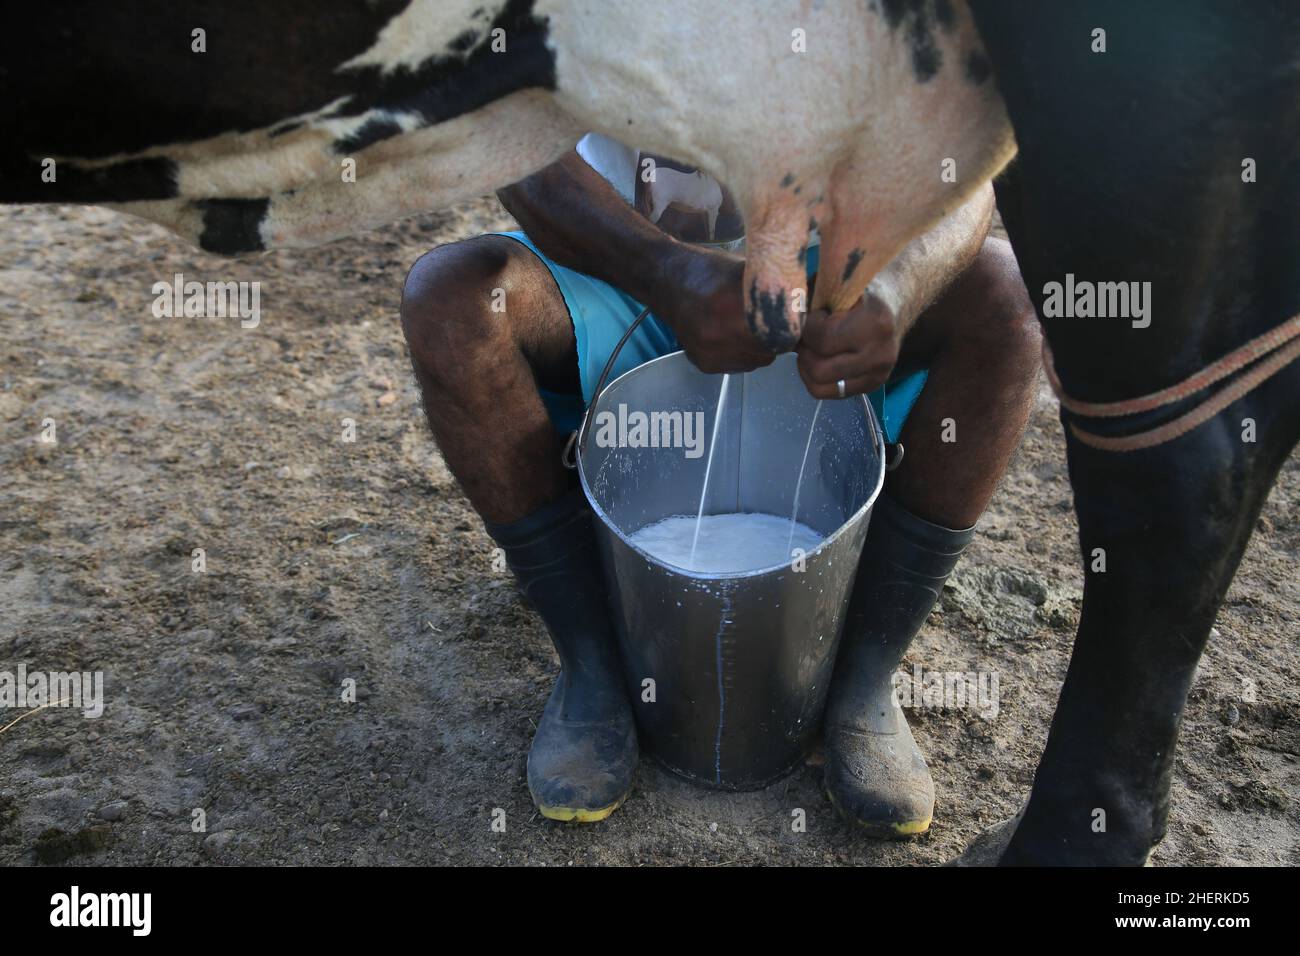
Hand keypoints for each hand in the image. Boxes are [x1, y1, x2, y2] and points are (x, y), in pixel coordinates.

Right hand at [648, 245, 777, 373]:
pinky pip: (739, 365)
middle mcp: (720, 337)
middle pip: (771, 350)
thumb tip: (806, 304)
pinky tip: (730, 335)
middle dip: (775, 338)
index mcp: (732, 310)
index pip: (781, 334)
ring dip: (759, 347)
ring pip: (757, 361)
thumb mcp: (746, 272)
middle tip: (769, 321)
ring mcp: (711, 354)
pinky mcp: (705, 365)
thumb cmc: (710, 271)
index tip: (790, 318)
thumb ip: (772, 293)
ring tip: (746, 326)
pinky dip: (742, 353)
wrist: (665, 282)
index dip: (790, 328)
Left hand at [796, 290, 899, 398]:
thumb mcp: (836, 286)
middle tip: (804, 338)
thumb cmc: (859, 291)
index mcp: (875, 324)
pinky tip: (819, 359)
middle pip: (820, 370)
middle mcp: (880, 355)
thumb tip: (783, 322)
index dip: (808, 328)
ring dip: (807, 368)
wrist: (895, 305)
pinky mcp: (872, 386)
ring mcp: (878, 375)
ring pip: (821, 387)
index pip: (823, 339)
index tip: (812, 315)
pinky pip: (829, 393)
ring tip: (810, 349)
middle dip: (805, 352)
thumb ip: (809, 301)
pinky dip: (816, 378)